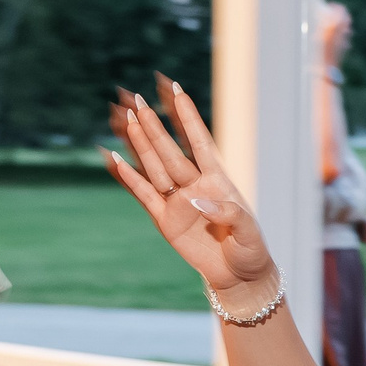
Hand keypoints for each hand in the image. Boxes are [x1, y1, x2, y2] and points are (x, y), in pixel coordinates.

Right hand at [101, 78, 277, 305]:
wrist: (238, 276)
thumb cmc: (250, 250)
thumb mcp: (248, 231)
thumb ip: (228, 212)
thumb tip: (196, 201)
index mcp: (219, 181)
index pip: (200, 142)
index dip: (188, 117)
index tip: (177, 90)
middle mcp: (195, 186)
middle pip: (170, 150)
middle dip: (155, 125)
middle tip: (136, 99)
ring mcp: (177, 202)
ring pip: (154, 166)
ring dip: (140, 143)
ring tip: (125, 119)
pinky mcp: (165, 221)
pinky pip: (143, 195)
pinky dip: (129, 177)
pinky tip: (116, 158)